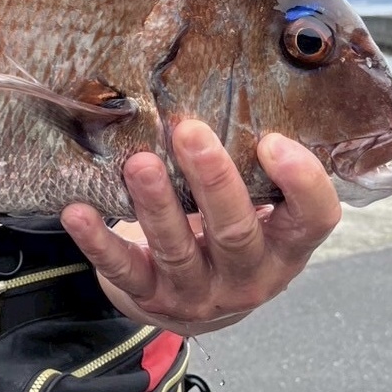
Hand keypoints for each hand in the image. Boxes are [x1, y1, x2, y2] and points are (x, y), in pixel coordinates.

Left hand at [60, 120, 341, 336]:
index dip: (302, 184)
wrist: (195, 308)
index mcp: (284, 248)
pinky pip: (121, 268)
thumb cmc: (227, 233)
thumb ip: (252, 168)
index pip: (313, 220)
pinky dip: (98, 241)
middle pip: (236, 232)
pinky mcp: (147, 296)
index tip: (274, 141)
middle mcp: (247, 277)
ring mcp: (196, 293)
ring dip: (156, 204)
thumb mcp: (256, 208)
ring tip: (139, 163)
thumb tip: (222, 84)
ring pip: (176, 248)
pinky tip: (77, 212)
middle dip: (212, 181)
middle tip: (189, 131)